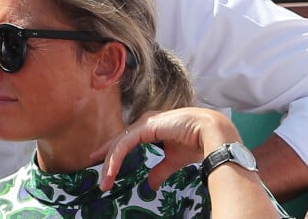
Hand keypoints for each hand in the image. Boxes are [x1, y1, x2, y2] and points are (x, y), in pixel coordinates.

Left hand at [92, 108, 240, 191]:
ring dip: (110, 162)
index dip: (113, 152)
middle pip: (119, 141)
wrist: (210, 133)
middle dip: (106, 156)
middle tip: (96, 172)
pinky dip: (116, 157)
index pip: (126, 140)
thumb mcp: (173, 160)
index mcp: (150, 127)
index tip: (103, 165)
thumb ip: (160, 170)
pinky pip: (125, 143)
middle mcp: (144, 122)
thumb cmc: (195, 142)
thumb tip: (150, 184)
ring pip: (120, 143)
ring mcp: (144, 122)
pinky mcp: (146, 126)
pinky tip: (111, 169)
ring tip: (104, 180)